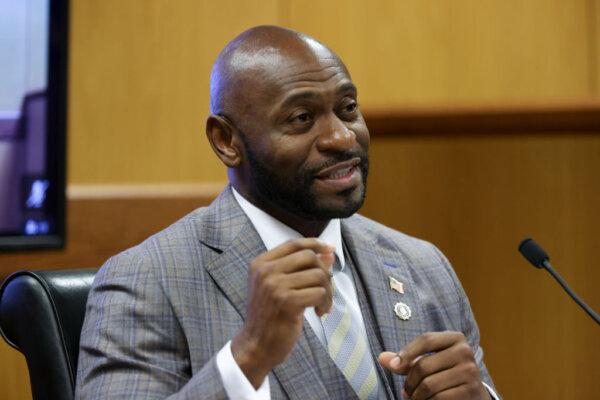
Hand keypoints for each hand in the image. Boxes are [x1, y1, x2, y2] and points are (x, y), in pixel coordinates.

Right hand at [232, 238, 334, 387]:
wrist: (256, 345)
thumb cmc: (270, 315)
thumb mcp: (280, 286)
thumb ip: (301, 268)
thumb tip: (328, 253)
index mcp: (260, 264)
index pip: (293, 244)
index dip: (314, 244)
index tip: (329, 250)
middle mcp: (265, 271)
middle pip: (308, 256)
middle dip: (324, 272)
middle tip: (325, 290)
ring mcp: (275, 286)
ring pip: (318, 275)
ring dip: (327, 292)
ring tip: (322, 305)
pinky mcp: (287, 301)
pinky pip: (319, 293)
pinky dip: (325, 303)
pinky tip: (319, 313)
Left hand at [378, 331, 490, 399]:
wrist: (473, 393)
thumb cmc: (445, 372)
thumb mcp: (428, 361)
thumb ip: (406, 359)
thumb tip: (382, 358)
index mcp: (455, 338)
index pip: (426, 340)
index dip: (407, 352)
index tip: (393, 365)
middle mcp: (465, 351)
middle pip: (424, 365)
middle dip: (409, 382)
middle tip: (405, 391)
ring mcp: (470, 371)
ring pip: (429, 385)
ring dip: (416, 395)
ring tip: (413, 398)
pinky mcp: (470, 390)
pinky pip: (439, 398)